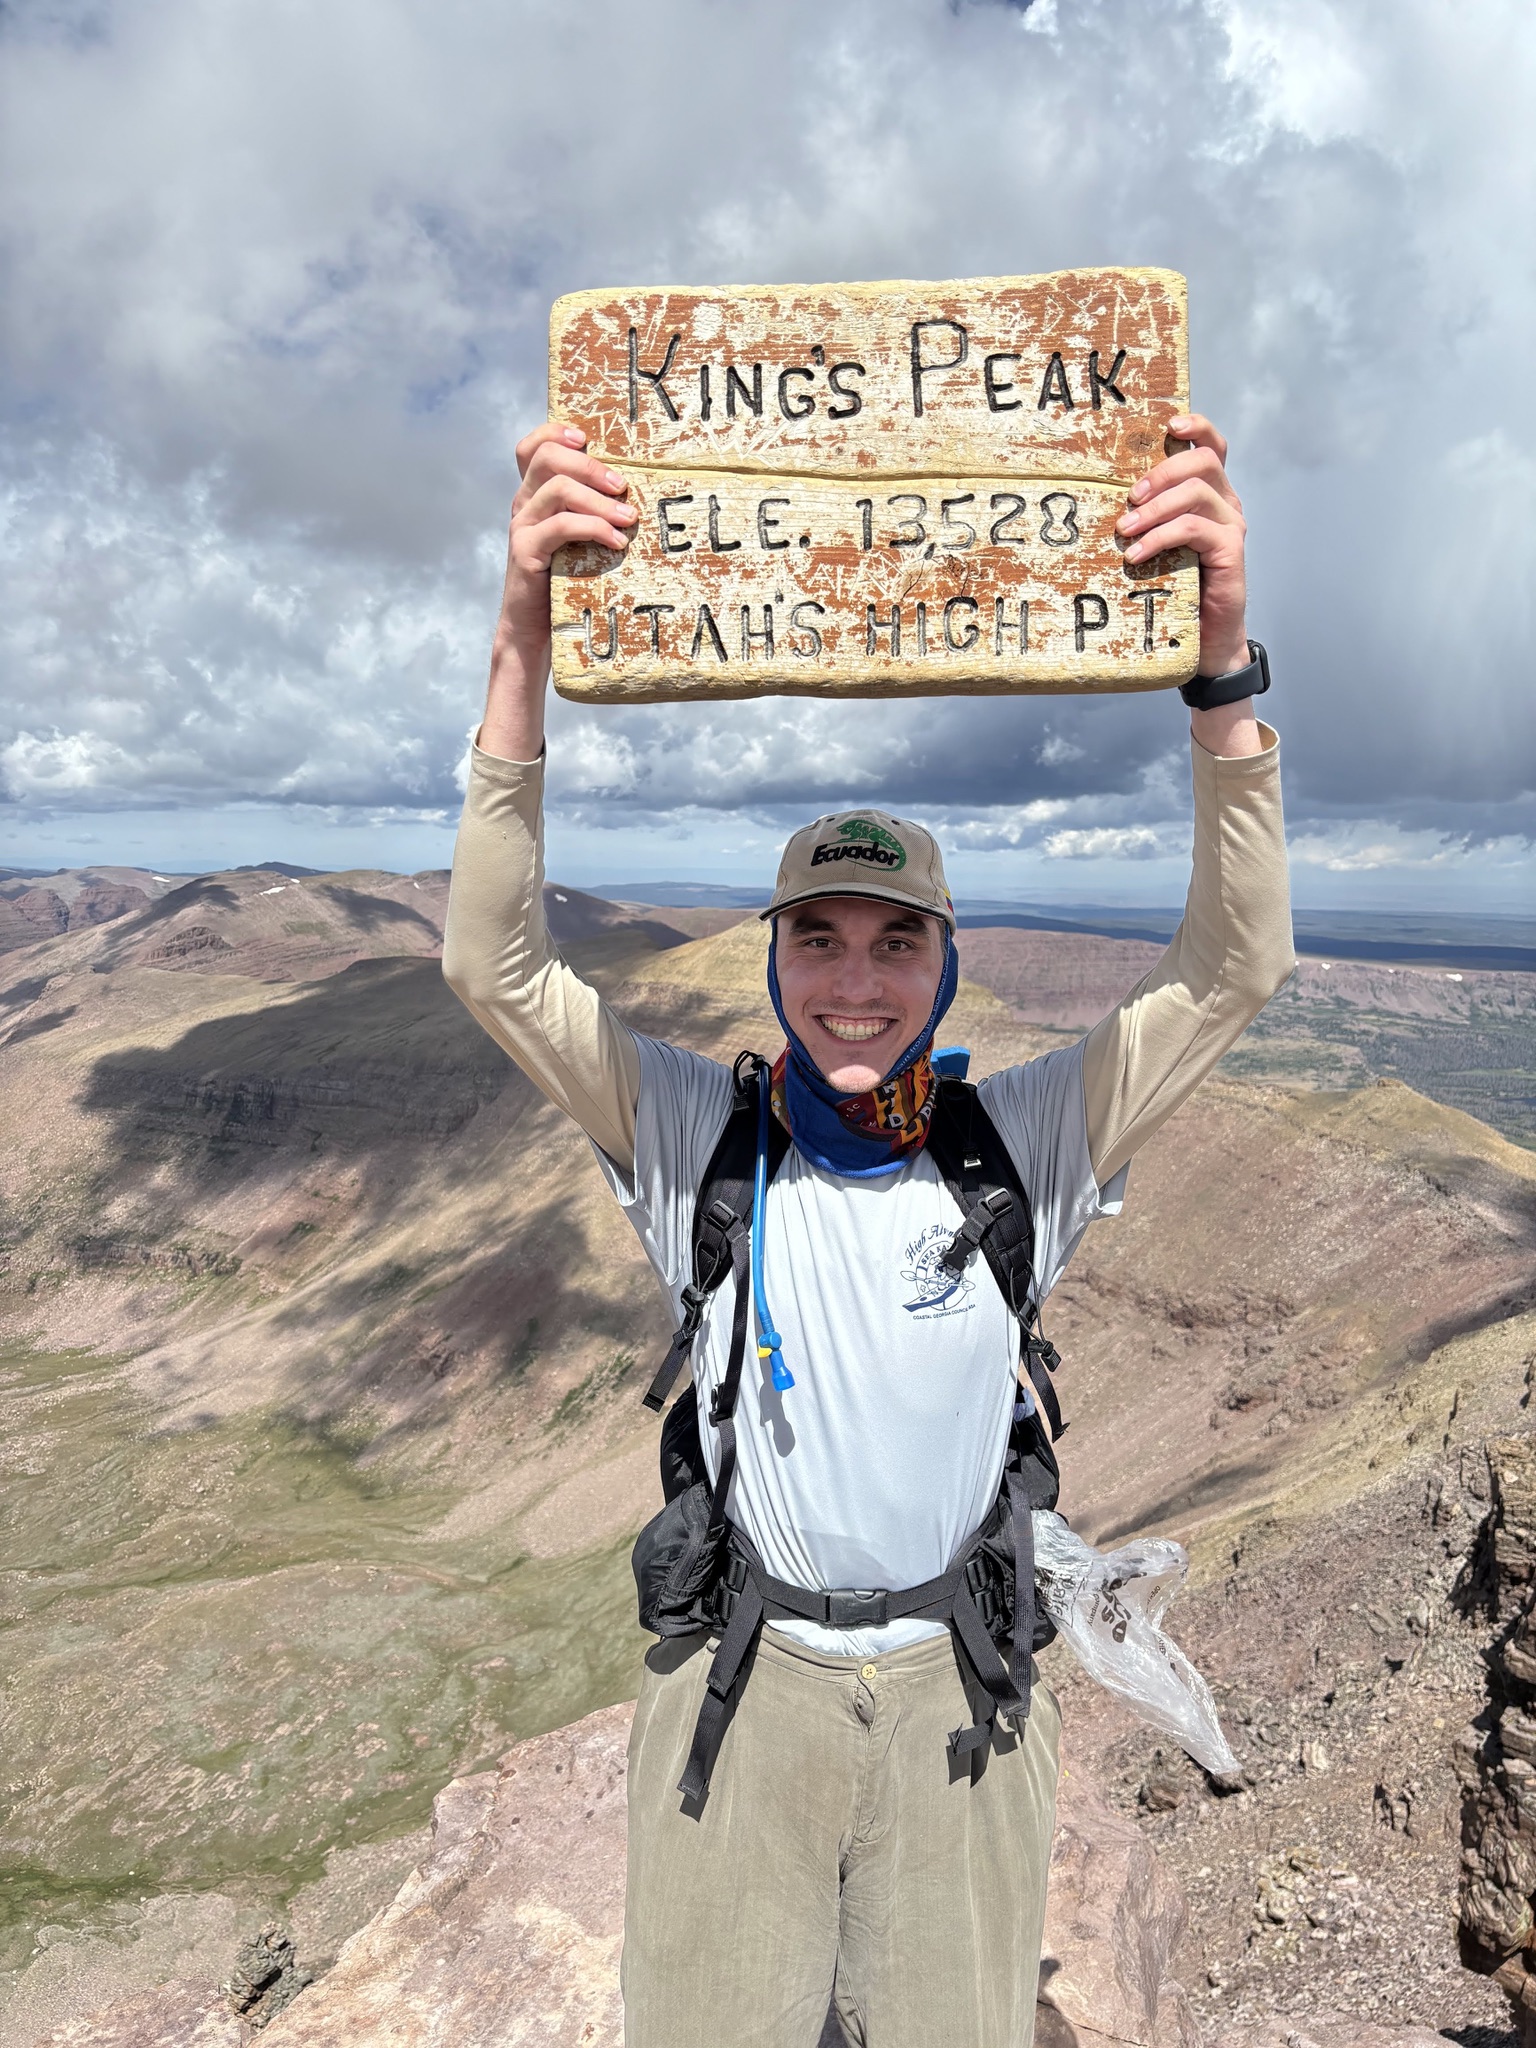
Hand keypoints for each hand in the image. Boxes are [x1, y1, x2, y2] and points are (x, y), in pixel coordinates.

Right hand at [480, 422, 636, 760]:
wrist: (537, 636)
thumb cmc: (570, 585)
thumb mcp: (583, 543)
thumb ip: (597, 515)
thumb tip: (644, 497)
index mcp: (535, 496)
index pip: (533, 446)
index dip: (555, 432)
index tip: (587, 438)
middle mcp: (524, 506)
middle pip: (547, 458)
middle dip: (590, 466)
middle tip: (623, 488)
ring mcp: (521, 529)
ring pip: (556, 489)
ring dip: (598, 500)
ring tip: (628, 520)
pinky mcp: (525, 555)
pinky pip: (558, 527)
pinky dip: (591, 529)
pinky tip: (615, 543)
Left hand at [1117, 414, 1262, 756]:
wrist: (1204, 643)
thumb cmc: (1173, 592)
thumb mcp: (1156, 548)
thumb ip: (1144, 520)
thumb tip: (1100, 502)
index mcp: (1209, 495)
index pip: (1212, 446)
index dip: (1196, 426)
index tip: (1168, 423)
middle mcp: (1225, 505)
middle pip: (1203, 461)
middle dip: (1161, 472)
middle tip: (1130, 499)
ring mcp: (1231, 528)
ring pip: (1196, 492)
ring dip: (1154, 508)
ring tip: (1126, 531)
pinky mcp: (1231, 553)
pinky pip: (1195, 529)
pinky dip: (1161, 537)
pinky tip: (1137, 555)